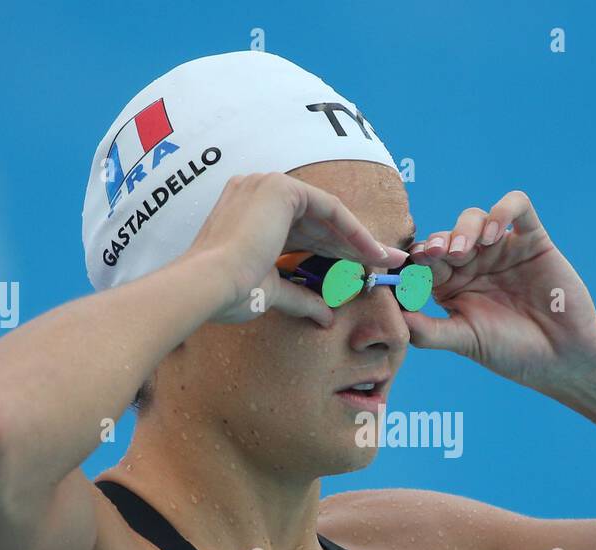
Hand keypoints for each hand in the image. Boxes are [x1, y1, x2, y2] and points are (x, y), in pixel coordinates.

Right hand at [183, 172, 407, 327]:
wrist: (208, 285)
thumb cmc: (228, 293)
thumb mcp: (271, 292)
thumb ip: (300, 298)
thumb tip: (326, 318)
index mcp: (246, 214)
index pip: (301, 232)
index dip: (333, 251)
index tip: (360, 271)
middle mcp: (255, 193)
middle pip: (318, 222)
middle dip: (354, 245)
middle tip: (385, 263)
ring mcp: (267, 186)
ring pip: (328, 215)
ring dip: (359, 239)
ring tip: (387, 261)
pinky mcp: (281, 189)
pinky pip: (330, 209)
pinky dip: (352, 231)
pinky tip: (372, 252)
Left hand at [402, 190, 595, 391]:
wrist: (562, 357)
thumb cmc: (511, 352)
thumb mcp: (463, 340)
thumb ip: (427, 330)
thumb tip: (393, 315)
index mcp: (451, 286)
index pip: (422, 263)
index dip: (412, 261)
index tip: (407, 271)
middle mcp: (474, 263)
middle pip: (444, 235)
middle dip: (436, 243)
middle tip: (435, 256)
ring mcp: (502, 249)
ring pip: (474, 217)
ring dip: (464, 229)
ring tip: (464, 250)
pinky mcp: (532, 239)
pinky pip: (517, 207)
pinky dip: (503, 210)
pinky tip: (495, 233)